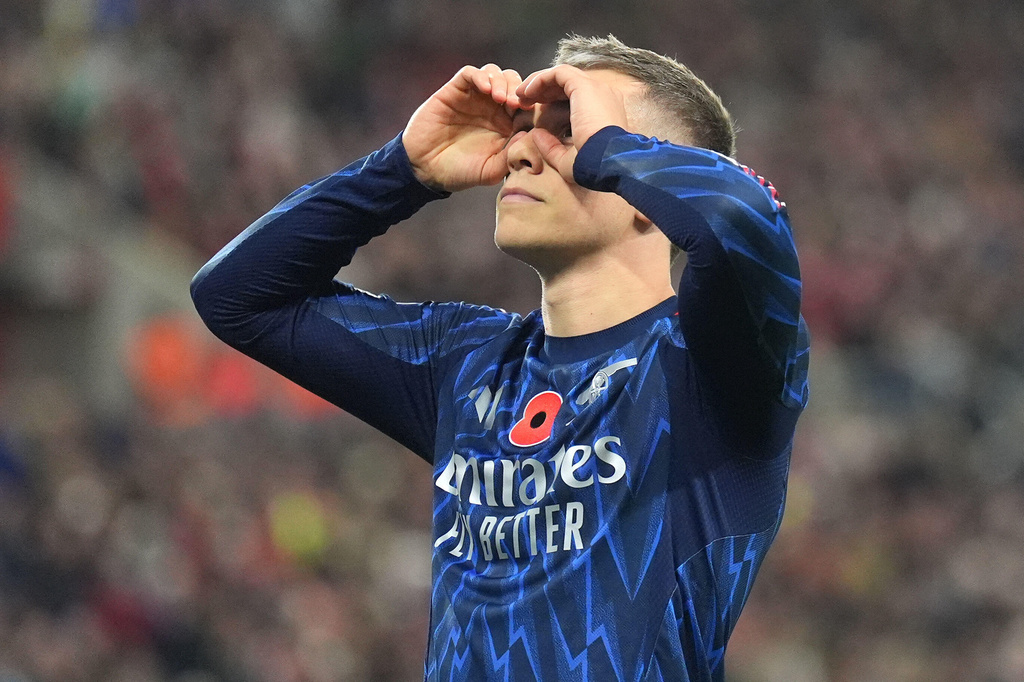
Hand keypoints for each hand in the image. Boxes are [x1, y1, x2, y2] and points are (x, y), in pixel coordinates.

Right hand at [403, 65, 526, 191]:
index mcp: (507, 125)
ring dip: (503, 82)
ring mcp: (474, 97)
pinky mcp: (456, 90)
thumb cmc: (459, 172)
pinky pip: (471, 73)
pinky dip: (481, 76)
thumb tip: (529, 134)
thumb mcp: (490, 170)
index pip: (527, 105)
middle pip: (515, 84)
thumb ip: (509, 155)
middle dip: (520, 90)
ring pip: (496, 73)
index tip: (534, 115)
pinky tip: (485, 89)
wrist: (425, 168)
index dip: (533, 105)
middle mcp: (493, 108)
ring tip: (501, 99)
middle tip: (518, 105)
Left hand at [515, 65, 630, 179]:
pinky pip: (558, 73)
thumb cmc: (593, 167)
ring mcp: (595, 88)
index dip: (552, 102)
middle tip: (523, 101)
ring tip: (521, 95)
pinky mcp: (584, 85)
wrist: (606, 162)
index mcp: (604, 113)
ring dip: (539, 83)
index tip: (534, 112)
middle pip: (568, 85)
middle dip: (543, 90)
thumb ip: (552, 148)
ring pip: (562, 75)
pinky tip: (527, 92)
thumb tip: (537, 135)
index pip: (576, 99)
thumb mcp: (568, 162)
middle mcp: (603, 97)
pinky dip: (540, 79)